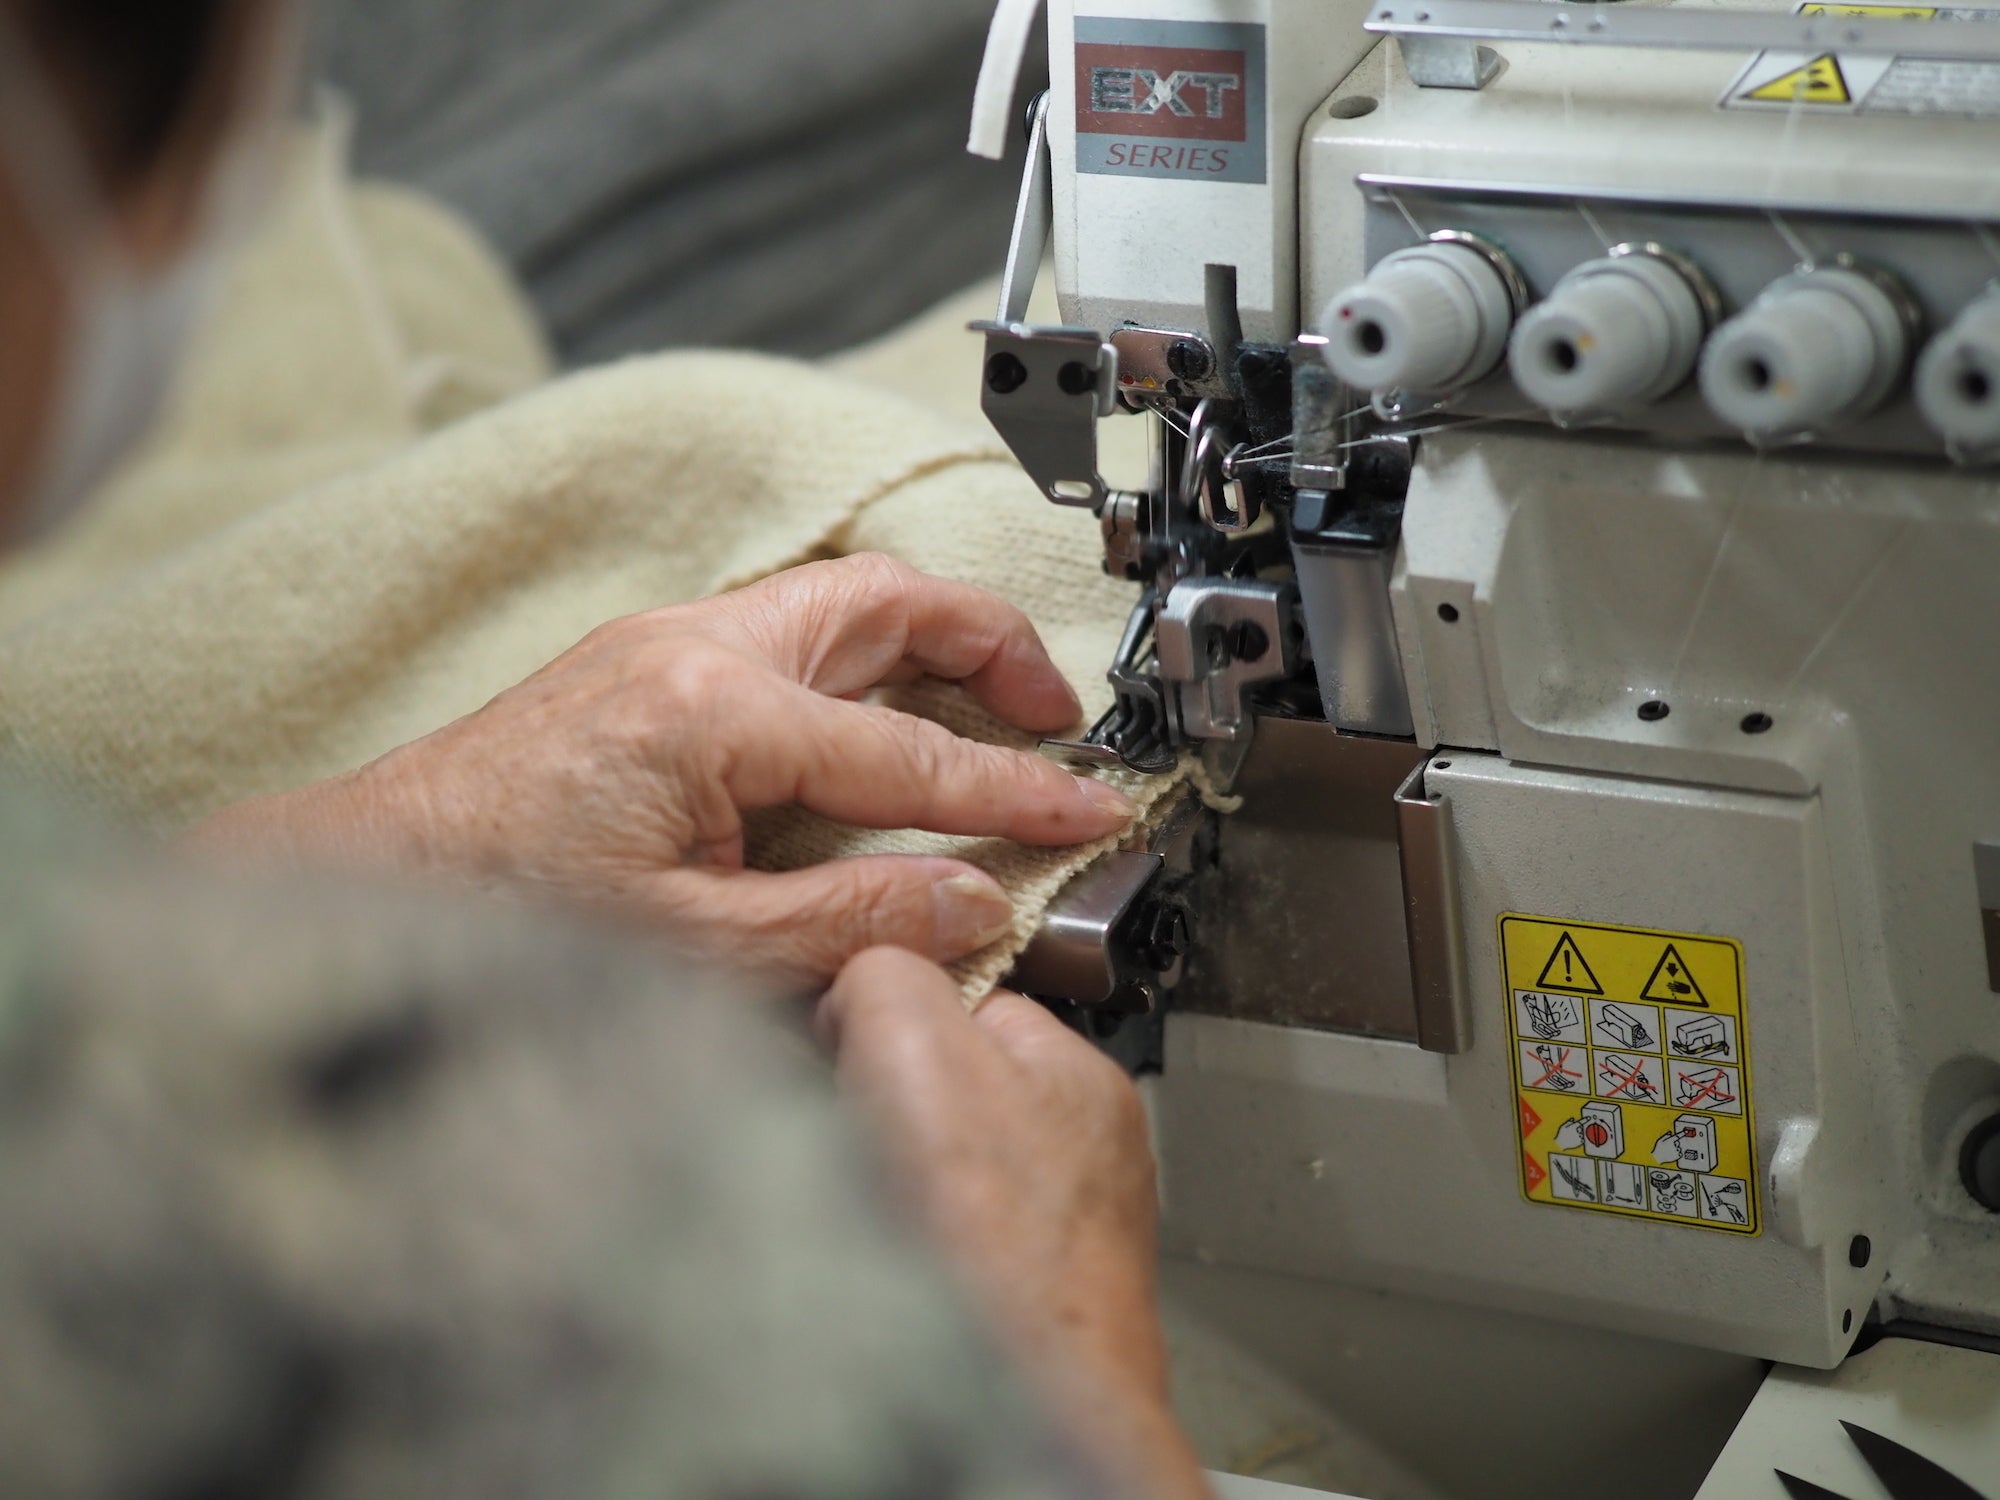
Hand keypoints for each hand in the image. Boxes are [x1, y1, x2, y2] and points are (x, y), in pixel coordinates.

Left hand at [188, 555, 1135, 979]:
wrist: (375, 882)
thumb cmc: (503, 916)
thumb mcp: (696, 949)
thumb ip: (849, 922)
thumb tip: (972, 903)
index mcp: (711, 711)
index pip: (907, 751)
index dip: (1012, 790)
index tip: (1084, 811)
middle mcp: (693, 647)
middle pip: (885, 600)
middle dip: (989, 645)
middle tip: (1052, 712)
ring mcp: (666, 642)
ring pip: (840, 602)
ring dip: (930, 644)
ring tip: (991, 708)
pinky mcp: (648, 664)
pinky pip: (791, 633)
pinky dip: (865, 662)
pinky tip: (884, 719)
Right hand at [818, 948, 1209, 1499]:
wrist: (1021, 1398)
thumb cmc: (992, 1237)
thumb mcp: (914, 1040)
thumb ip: (887, 976)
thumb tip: (861, 981)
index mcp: (1082, 1074)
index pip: (970, 999)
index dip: (893, 1014)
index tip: (848, 1050)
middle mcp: (1088, 1154)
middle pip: (954, 1087)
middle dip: (894, 1102)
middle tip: (861, 1137)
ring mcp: (1063, 1237)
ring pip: (949, 1174)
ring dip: (900, 1180)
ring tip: (880, 1207)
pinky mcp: (1030, 1305)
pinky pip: (950, 1245)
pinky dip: (914, 1246)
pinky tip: (897, 1262)